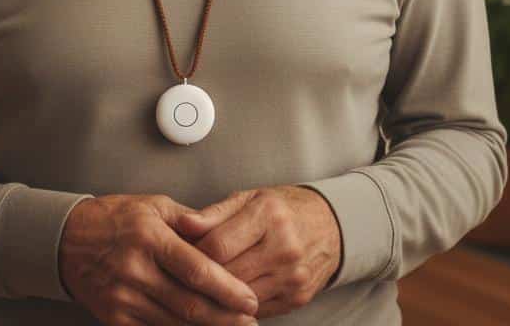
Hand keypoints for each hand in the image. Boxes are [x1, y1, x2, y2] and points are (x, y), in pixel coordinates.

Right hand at [59, 193, 260, 325]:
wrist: (65, 240)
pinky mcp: (114, 317)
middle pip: (190, 304)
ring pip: (174, 323)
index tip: (250, 298)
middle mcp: (136, 269)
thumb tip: (221, 233)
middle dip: (226, 317)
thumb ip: (188, 219)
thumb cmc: (113, 218)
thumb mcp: (152, 204)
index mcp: (150, 237)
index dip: (228, 289)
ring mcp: (123, 297)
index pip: (196, 270)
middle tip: (250, 320)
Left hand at [173, 186, 342, 318]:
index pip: (218, 245)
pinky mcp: (297, 298)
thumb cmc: (281, 209)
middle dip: (202, 277)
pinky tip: (227, 296)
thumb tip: (184, 225)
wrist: (328, 226)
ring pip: (240, 298)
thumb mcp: (249, 198)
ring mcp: (293, 276)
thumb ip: (214, 213)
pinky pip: (257, 311)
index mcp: (269, 214)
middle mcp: (284, 246)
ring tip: (203, 284)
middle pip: (228, 275)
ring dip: (218, 295)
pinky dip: (238, 306)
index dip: (193, 252)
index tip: (181, 252)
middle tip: (185, 273)